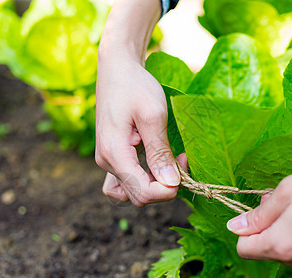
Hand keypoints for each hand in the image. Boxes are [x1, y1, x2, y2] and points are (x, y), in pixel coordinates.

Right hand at [95, 0, 182, 205]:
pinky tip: (156, 165)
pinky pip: (125, 180)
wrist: (117, 68)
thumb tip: (170, 183)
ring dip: (153, 186)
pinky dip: (142, 180)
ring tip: (169, 165)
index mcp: (114, 154)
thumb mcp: (153, 115)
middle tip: (182, 160)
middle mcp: (106, 162)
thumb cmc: (135, 85)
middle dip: (164, 187)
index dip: (167, 191)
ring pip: (131, 192)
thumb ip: (159, 152)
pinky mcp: (112, 155)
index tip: (185, 169)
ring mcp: (107, 160)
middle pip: (138, 196)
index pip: (142, 193)